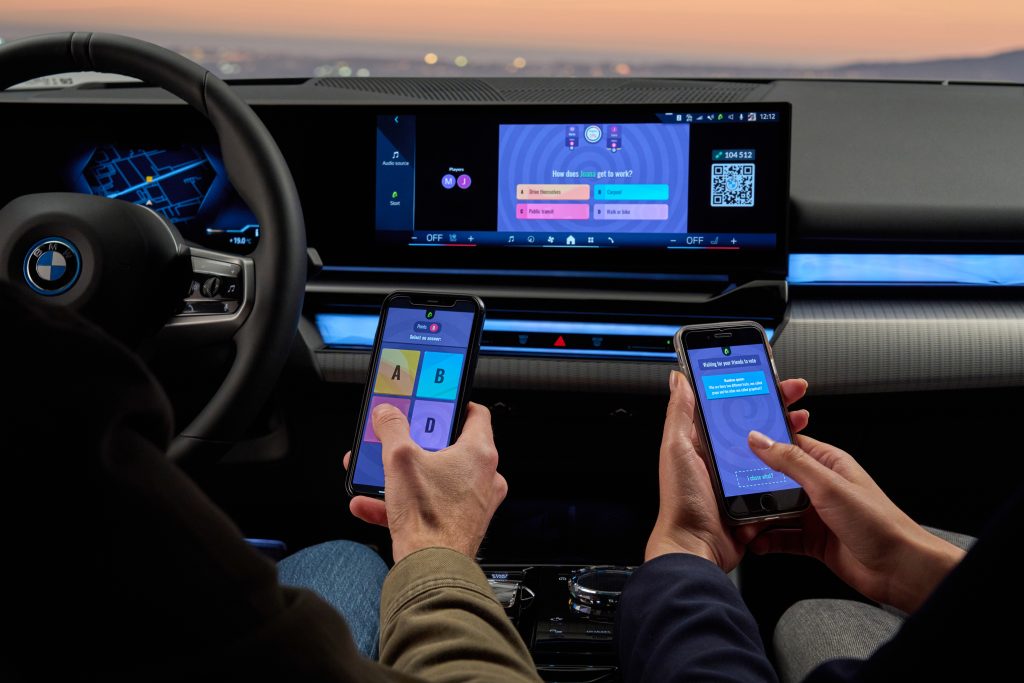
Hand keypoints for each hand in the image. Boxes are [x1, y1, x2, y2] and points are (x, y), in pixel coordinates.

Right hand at [343, 402, 507, 563]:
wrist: (431, 569)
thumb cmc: (429, 519)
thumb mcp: (400, 460)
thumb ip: (392, 429)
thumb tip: (387, 413)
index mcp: (480, 453)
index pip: (475, 413)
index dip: (452, 404)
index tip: (433, 403)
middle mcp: (484, 477)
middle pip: (450, 446)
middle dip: (416, 444)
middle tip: (398, 439)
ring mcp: (474, 503)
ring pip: (435, 478)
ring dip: (403, 475)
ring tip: (376, 474)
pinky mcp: (460, 524)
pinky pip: (429, 505)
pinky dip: (403, 502)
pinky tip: (371, 504)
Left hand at [645, 370, 809, 570]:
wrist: (697, 548)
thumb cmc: (681, 502)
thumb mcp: (676, 448)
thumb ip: (680, 413)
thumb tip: (679, 379)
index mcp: (702, 444)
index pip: (730, 409)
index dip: (750, 392)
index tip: (768, 379)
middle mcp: (721, 460)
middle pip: (755, 427)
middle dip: (777, 410)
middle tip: (795, 398)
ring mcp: (739, 481)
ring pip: (771, 453)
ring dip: (789, 439)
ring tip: (801, 426)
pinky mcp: (754, 501)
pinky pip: (777, 482)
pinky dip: (790, 473)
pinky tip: (800, 460)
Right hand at [742, 432, 964, 612]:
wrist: (899, 569)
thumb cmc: (878, 523)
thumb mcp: (828, 485)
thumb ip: (790, 462)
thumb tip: (760, 439)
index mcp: (829, 464)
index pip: (789, 445)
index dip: (763, 442)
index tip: (736, 443)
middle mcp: (821, 487)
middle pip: (777, 480)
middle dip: (753, 486)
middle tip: (730, 488)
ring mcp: (817, 515)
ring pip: (777, 510)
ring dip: (758, 517)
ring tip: (741, 522)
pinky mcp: (815, 541)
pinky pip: (784, 537)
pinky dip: (768, 540)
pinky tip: (756, 543)